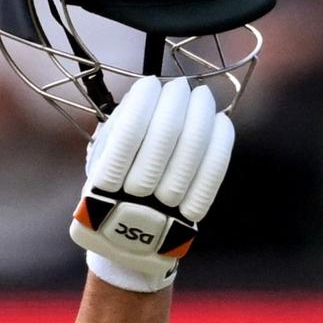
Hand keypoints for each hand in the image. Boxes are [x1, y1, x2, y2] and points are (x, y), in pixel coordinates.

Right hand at [71, 76, 233, 291]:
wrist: (129, 239)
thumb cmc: (117, 184)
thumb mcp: (101, 158)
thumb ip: (120, 126)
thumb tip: (148, 91)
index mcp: (103, 178)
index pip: (129, 132)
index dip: (144, 102)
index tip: (151, 84)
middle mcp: (134, 194)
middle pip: (165, 136)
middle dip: (176, 103)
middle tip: (182, 86)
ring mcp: (164, 206)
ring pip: (191, 151)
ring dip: (201, 116)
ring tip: (203, 96)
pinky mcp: (190, 214)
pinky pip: (212, 175)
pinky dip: (220, 144)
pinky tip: (221, 121)